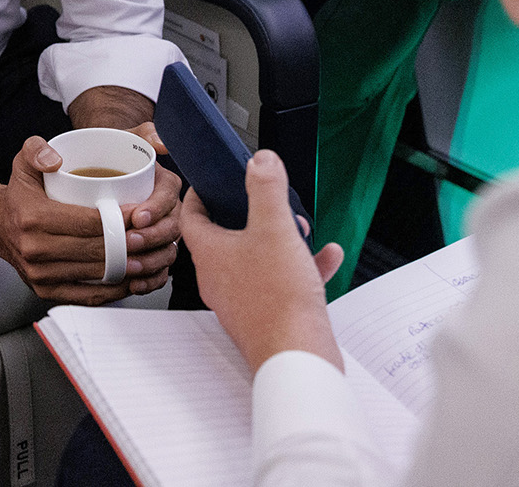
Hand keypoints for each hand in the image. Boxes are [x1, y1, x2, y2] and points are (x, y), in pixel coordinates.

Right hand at [0, 136, 179, 303]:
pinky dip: (113, 289)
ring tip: (146, 254)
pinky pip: (88, 296)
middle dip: (129, 243)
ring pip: (96, 274)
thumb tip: (56, 160)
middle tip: (148, 233)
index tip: (139, 213)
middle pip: (97, 250)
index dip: (120, 219)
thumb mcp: (22, 162)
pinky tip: (129, 277)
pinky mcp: (46, 292)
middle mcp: (35, 250)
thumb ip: (37, 149)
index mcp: (33, 218)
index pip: (89, 222)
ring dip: (126, 267)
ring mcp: (40, 275)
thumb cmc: (19, 195)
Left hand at [180, 148, 344, 374]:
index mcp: (211, 255)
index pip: (191, 218)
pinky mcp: (266, 316)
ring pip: (258, 259)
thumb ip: (267, 190)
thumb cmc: (278, 301)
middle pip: (226, 237)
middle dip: (251, 216)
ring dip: (281, 241)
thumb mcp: (275, 229)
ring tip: (302, 230)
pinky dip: (301, 268)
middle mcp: (221, 279)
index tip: (209, 183)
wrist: (297, 357)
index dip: (199, 196)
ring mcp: (242, 300)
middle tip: (268, 204)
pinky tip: (326, 258)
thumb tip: (260, 161)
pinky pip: (281, 283)